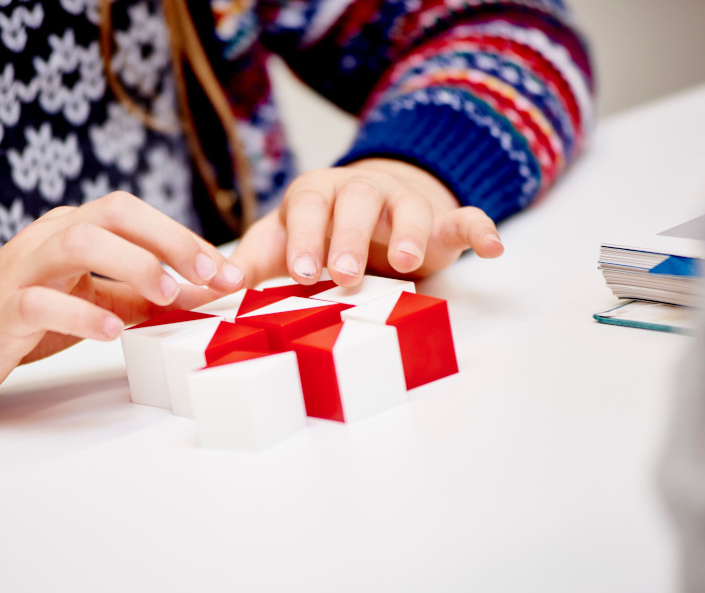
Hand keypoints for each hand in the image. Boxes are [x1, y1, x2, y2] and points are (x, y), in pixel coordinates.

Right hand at [0, 192, 244, 408]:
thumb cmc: (21, 319)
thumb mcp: (91, 303)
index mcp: (73, 232)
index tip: (228, 272)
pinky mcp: (1, 311)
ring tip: (166, 295)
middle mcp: (49, 239)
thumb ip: (138, 296)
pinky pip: (40, 302)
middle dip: (169, 240)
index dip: (185, 240)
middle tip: (211, 275)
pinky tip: (111, 333)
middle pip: (112, 214)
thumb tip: (199, 294)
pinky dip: (80, 314)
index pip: (135, 217)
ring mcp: (22, 270)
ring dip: (131, 265)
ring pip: (78, 243)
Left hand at [231, 158, 503, 286]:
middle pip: (356, 202)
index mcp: (315, 193)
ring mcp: (403, 203)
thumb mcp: (280, 246)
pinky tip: (493, 247)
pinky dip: (479, 228)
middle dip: (349, 238)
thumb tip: (211, 290)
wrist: (370, 213)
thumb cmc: (317, 236)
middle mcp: (359, 191)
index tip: (301, 271)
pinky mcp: (440, 221)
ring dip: (410, 232)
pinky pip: (463, 217)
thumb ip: (251, 264)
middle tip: (342, 277)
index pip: (307, 205)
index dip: (305, 235)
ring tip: (408, 264)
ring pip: (410, 207)